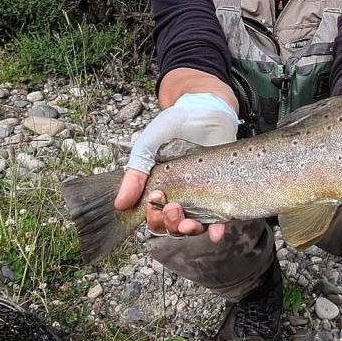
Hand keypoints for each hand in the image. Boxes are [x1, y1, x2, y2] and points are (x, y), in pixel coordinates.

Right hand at [114, 92, 237, 241]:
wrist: (206, 109)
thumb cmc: (174, 125)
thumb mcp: (148, 145)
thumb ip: (135, 172)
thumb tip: (120, 205)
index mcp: (160, 189)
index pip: (153, 217)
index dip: (152, 217)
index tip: (155, 200)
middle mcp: (180, 197)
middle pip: (171, 226)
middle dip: (169, 224)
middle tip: (173, 207)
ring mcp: (202, 196)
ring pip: (193, 226)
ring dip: (189, 231)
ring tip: (190, 223)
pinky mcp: (222, 192)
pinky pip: (220, 218)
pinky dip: (217, 229)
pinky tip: (216, 232)